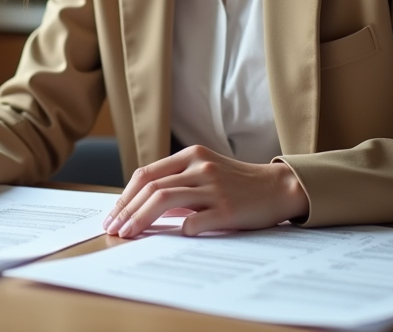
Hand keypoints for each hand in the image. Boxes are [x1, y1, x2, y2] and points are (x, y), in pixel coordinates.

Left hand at [103, 145, 308, 237]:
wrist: (279, 188)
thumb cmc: (237, 183)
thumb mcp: (206, 171)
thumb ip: (177, 182)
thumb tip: (140, 206)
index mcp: (192, 155)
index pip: (146, 174)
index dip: (125, 196)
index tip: (113, 214)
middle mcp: (200, 168)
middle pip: (151, 187)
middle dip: (126, 210)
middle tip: (113, 228)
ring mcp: (214, 188)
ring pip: (164, 200)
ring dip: (140, 220)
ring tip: (127, 234)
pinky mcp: (228, 209)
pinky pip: (194, 221)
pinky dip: (178, 230)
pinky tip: (171, 237)